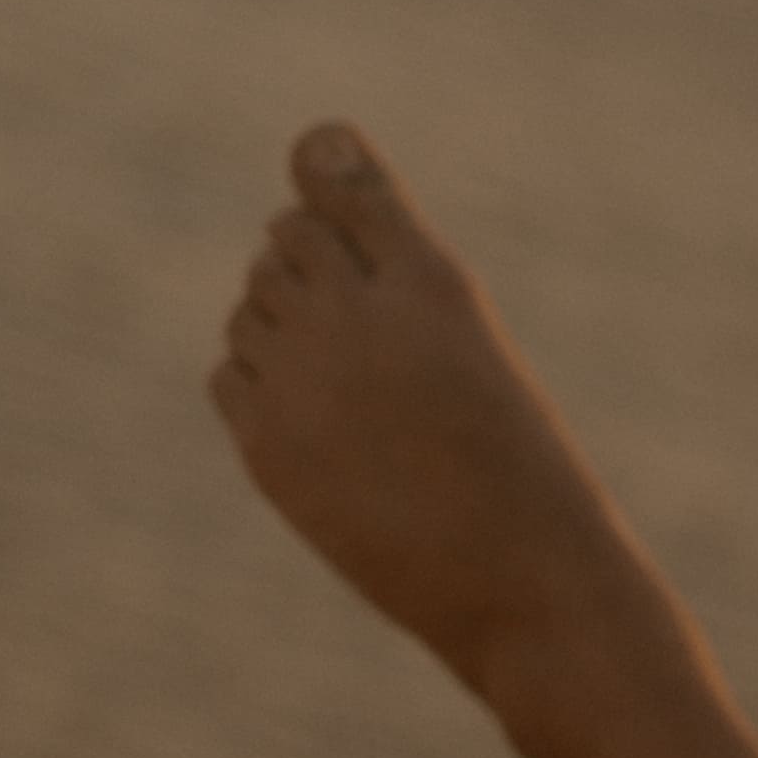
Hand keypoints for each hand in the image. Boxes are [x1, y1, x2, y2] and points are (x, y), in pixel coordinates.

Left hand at [207, 126, 696, 757]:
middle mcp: (357, 317)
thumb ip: (391, 273)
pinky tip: (319, 423)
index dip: (323, 170)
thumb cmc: (521, 465)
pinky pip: (230, 374)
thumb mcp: (476, 349)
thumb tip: (289, 212)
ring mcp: (304, 383)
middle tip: (368, 332)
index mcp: (430, 281)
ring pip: (252, 305)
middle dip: (313, 268)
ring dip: (286, 326)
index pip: (329, 173)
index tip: (326, 175)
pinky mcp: (269, 447)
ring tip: (353, 387)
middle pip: (284, 239)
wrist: (527, 587)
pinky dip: (261, 384)